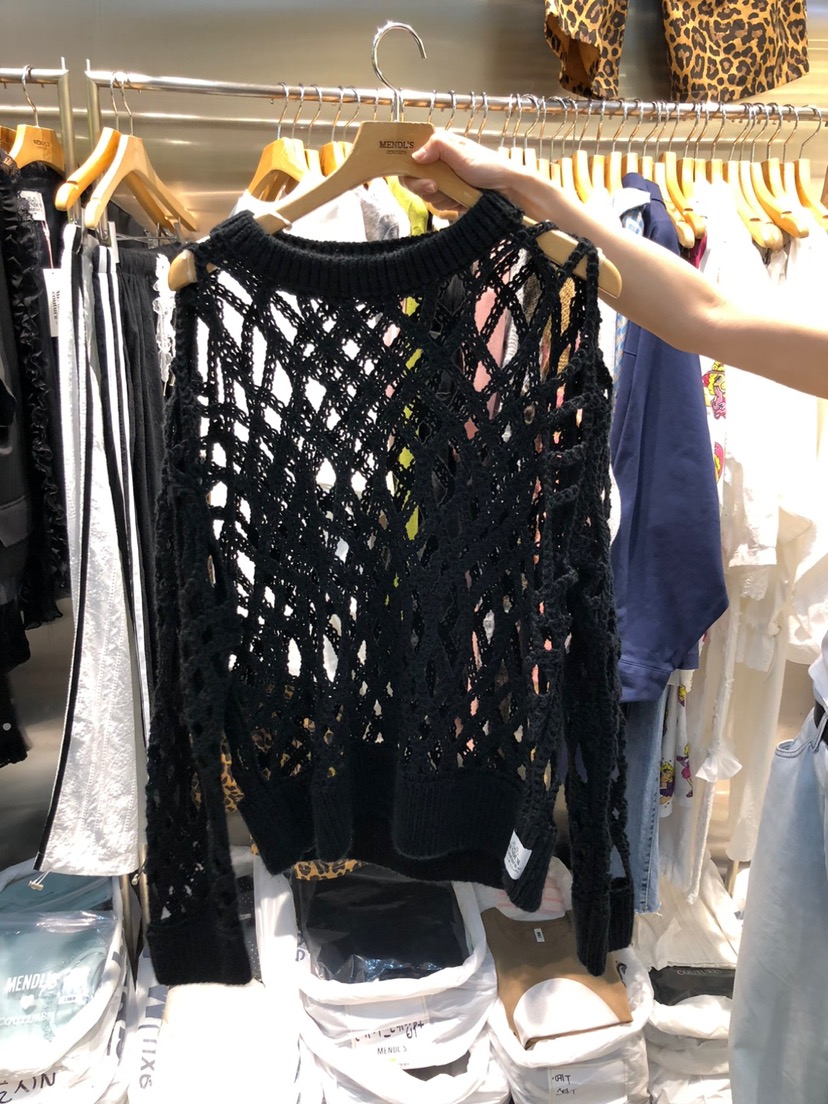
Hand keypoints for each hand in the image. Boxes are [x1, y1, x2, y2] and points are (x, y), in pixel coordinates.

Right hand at [403, 129, 528, 212]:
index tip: (413, 174)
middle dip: (422, 185)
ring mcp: (445, 182)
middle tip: (435, 186)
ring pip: (425, 194)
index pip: (411, 154)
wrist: (509, 191)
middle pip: (413, 178)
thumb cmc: (489, 167)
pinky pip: (438, 205)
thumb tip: (415, 156)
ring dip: (439, 196)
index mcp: (440, 147)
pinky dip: (447, 205)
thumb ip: (437, 146)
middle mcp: (439, 164)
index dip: (406, 165)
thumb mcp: (462, 152)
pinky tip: (459, 200)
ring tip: (456, 192)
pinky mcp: (451, 198)